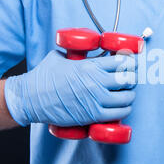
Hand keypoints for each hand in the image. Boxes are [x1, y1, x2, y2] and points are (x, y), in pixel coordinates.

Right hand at [4, 50, 136, 125]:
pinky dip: (125, 109)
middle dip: (133, 77)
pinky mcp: (93, 116)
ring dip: (130, 94)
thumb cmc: (44, 77)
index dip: (131, 61)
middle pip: (128, 78)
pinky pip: (119, 113)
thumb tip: (87, 48)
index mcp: (90, 66)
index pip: (122, 61)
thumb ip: (77, 52)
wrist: (30, 99)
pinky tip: (124, 106)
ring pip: (127, 97)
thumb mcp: (61, 56)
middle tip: (131, 77)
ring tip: (128, 92)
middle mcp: (96, 82)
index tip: (132, 62)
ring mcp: (96, 100)